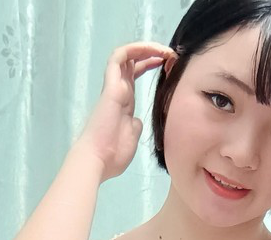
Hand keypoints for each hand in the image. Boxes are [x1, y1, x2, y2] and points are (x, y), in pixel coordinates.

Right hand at [77, 41, 176, 182]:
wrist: (98, 160)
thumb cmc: (113, 154)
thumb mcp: (132, 138)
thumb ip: (135, 126)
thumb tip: (137, 121)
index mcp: (124, 103)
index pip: (135, 75)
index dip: (150, 64)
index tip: (169, 64)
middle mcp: (119, 91)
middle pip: (132, 62)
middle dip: (151, 53)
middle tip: (171, 54)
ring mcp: (114, 86)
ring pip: (126, 56)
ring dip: (146, 48)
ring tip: (165, 50)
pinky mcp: (111, 86)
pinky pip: (119, 57)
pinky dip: (134, 49)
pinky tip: (151, 49)